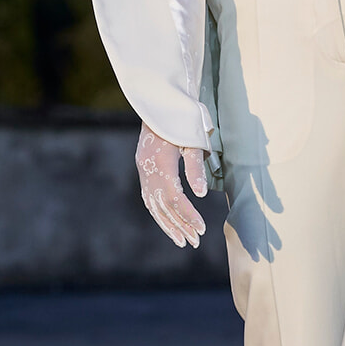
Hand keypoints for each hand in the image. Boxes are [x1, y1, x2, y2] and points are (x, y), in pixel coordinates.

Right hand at [135, 127, 207, 248]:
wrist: (160, 103)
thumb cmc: (181, 119)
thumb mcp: (192, 140)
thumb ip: (195, 167)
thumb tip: (201, 195)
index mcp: (160, 163)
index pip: (173, 197)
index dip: (187, 215)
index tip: (202, 229)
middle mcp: (147, 170)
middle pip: (162, 206)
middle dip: (180, 226)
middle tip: (195, 242)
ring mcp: (143, 170)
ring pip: (153, 205)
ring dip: (169, 224)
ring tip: (182, 241)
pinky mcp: (143, 170)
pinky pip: (149, 198)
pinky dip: (159, 213)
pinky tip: (168, 224)